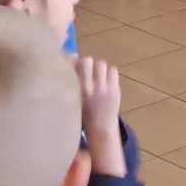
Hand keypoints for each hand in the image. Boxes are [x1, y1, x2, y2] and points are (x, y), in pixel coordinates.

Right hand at [76, 56, 125, 175]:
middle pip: (87, 60)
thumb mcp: (72, 98)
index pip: (71, 64)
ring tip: (97, 77)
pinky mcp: (115, 89)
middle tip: (87, 71)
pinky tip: (106, 81)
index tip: (72, 64)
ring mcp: (103, 88)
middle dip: (86, 63)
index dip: (72, 60)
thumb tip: (72, 55)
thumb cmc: (82, 113)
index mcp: (74, 91)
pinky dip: (109, 73)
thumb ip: (71, 80)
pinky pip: (113, 70)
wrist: (100, 129)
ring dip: (98, 68)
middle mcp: (88, 88)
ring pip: (101, 64)